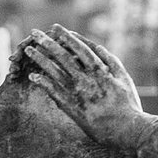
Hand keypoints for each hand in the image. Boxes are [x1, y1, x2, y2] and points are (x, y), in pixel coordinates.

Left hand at [16, 26, 157, 152]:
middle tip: (35, 33)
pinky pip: (52, 92)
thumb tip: (98, 47)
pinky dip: (42, 82)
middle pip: (62, 56)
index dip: (66, 36)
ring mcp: (76, 93)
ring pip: (54, 71)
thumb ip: (111, 61)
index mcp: (99, 70)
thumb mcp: (124, 78)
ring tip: (28, 49)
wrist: (125, 129)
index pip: (79, 48)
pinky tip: (32, 76)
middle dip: (47, 42)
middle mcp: (85, 78)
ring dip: (40, 59)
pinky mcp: (70, 107)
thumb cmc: (128, 104)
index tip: (56, 27)